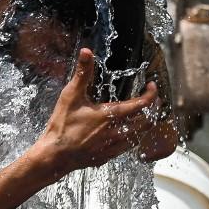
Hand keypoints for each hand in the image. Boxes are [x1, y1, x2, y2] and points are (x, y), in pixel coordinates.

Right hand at [35, 48, 169, 175]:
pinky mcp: (107, 157)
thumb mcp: (71, 96)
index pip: (142, 104)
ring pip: (139, 136)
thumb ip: (82, 73)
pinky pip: (127, 148)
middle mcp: (117, 132)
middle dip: (153, 110)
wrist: (55, 155)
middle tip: (153, 101)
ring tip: (144, 116)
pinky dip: (133, 138)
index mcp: (111, 115)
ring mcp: (114, 147)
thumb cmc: (62, 125)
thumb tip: (86, 51)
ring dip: (145, 125)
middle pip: (146, 122)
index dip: (151, 94)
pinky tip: (127, 135)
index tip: (152, 86)